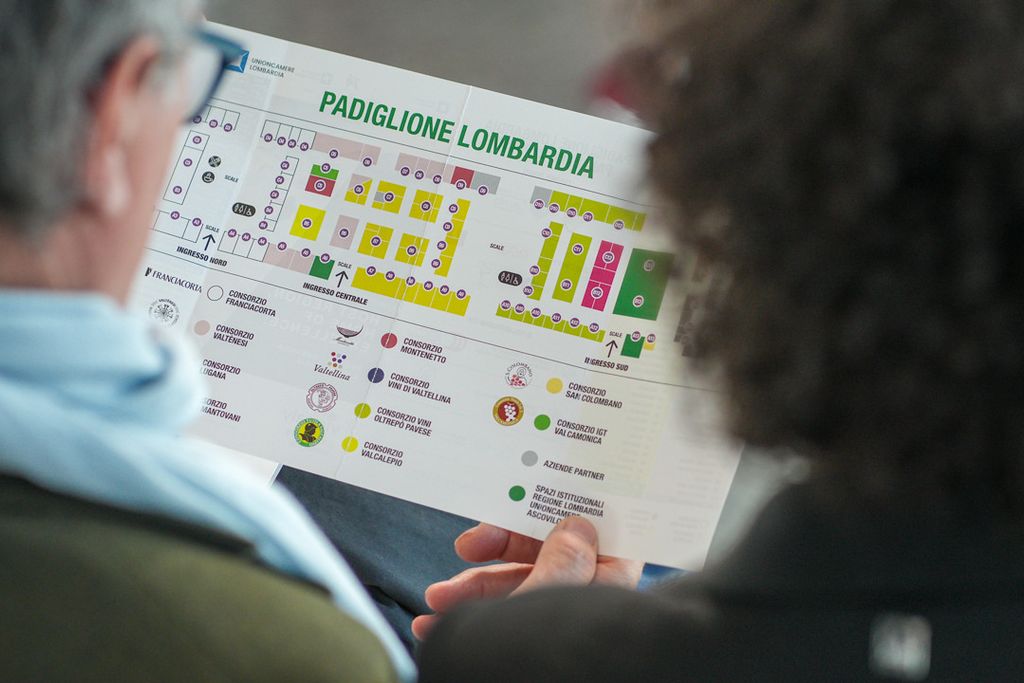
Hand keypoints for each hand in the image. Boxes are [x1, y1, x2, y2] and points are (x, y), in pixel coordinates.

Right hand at [411, 516, 642, 639]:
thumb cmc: (558, 657)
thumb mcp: (554, 592)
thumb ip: (563, 555)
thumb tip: (575, 524)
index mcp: (607, 583)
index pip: (596, 535)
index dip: (563, 515)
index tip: (524, 501)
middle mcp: (587, 603)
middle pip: (544, 557)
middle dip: (497, 554)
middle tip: (463, 550)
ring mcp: (558, 625)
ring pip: (515, 590)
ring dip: (470, 590)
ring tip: (436, 601)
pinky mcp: (532, 644)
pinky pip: (502, 620)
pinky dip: (469, 617)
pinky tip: (435, 624)